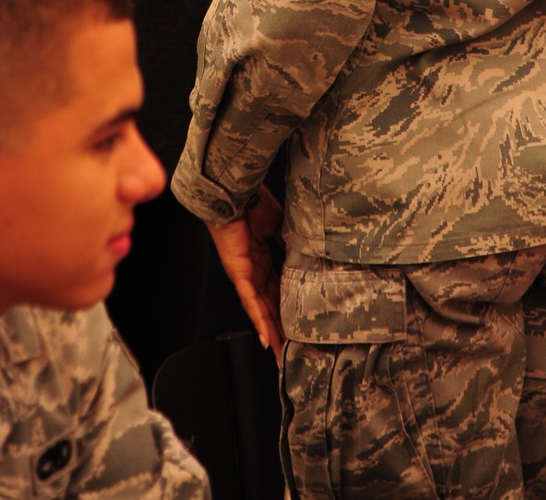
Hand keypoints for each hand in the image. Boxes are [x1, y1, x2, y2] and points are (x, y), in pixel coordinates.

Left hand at [208, 186, 284, 358]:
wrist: (237, 190)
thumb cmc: (254, 202)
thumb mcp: (280, 225)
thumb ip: (290, 243)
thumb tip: (308, 255)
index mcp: (262, 258)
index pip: (277, 290)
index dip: (287, 308)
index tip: (299, 324)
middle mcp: (253, 270)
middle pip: (269, 305)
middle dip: (279, 329)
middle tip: (289, 351)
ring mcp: (244, 273)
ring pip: (260, 309)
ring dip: (270, 332)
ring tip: (279, 354)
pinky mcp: (237, 271)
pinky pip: (250, 300)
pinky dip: (258, 319)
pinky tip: (265, 337)